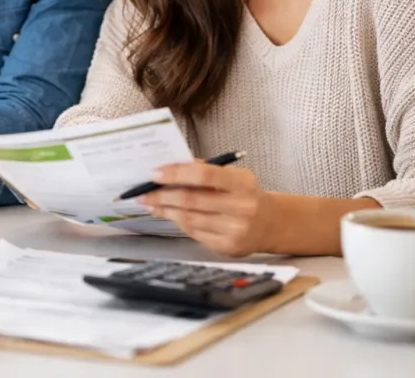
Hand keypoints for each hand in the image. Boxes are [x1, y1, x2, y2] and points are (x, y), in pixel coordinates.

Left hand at [139, 161, 279, 256]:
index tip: (154, 173)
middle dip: (161, 195)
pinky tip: (168, 214)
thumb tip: (170, 167)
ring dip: (164, 210)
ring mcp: (235, 230)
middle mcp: (241, 207)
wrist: (271, 224)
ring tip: (151, 203)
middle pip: (191, 200)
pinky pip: (194, 233)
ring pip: (189, 218)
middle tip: (143, 192)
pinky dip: (177, 222)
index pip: (204, 175)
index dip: (176, 173)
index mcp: (242, 183)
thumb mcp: (234, 176)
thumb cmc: (245, 194)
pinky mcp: (227, 246)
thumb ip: (206, 170)